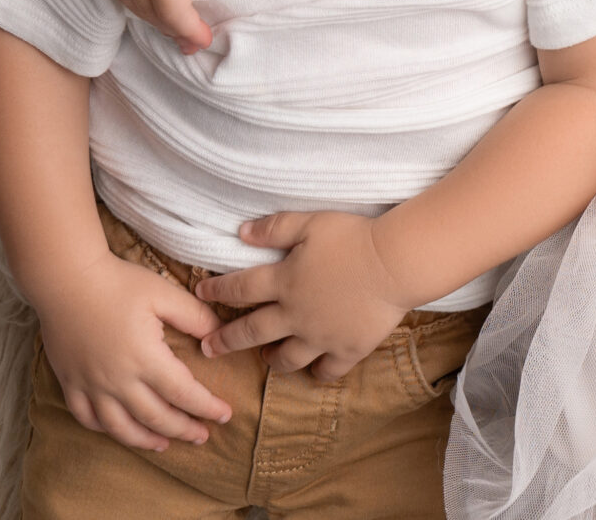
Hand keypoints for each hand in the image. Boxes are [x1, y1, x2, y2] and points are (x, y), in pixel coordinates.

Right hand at [31, 252, 230, 452]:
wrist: (65, 279)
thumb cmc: (117, 282)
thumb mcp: (163, 293)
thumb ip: (195, 316)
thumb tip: (218, 337)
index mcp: (146, 359)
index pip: (184, 393)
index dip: (207, 407)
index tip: (225, 415)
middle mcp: (118, 380)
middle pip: (157, 417)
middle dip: (184, 430)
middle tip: (203, 436)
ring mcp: (91, 386)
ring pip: (122, 428)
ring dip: (146, 440)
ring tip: (165, 444)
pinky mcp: (71, 383)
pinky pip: (88, 418)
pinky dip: (106, 430)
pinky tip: (121, 430)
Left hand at [195, 211, 414, 379]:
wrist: (395, 263)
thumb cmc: (353, 237)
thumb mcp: (311, 223)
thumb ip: (275, 228)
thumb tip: (241, 233)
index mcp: (284, 281)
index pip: (240, 289)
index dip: (217, 291)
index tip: (201, 293)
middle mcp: (295, 314)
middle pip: (252, 332)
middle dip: (226, 341)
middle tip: (209, 348)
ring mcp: (321, 336)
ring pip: (286, 358)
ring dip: (271, 359)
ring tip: (266, 358)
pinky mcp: (347, 349)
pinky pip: (326, 370)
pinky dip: (317, 372)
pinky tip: (313, 370)